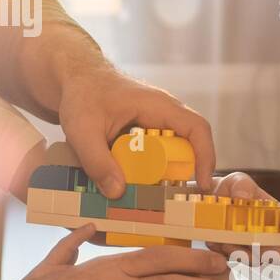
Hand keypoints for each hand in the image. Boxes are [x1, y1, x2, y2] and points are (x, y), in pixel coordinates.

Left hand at [57, 64, 214, 199]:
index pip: (197, 129)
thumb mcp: (82, 130)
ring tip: (144, 198)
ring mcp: (153, 124)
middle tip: (166, 201)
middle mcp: (162, 115)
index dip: (205, 157)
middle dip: (179, 175)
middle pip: (185, 147)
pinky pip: (152, 156)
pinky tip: (128, 186)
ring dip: (159, 176)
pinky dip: (145, 172)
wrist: (74, 78)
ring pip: (168, 154)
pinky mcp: (141, 135)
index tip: (202, 184)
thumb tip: (118, 193)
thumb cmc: (81, 93)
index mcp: (158, 106)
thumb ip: (97, 161)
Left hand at [203, 171, 279, 263]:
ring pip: (254, 258)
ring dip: (243, 252)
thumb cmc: (230, 191)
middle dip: (272, 252)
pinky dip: (225, 252)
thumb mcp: (237, 181)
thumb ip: (243, 185)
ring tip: (228, 241)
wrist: (206, 202)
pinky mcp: (233, 255)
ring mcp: (250, 247)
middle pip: (278, 249)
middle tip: (261, 249)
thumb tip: (242, 197)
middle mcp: (266, 233)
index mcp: (273, 213)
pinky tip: (218, 243)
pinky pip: (233, 260)